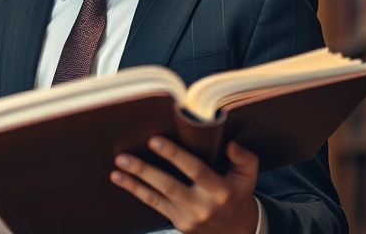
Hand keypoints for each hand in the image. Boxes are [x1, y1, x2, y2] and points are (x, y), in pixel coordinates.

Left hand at [110, 138, 259, 233]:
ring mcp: (189, 217)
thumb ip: (244, 158)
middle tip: (124, 156)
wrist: (238, 233)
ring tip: (117, 169)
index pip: (196, 170)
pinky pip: (155, 205)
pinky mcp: (179, 224)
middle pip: (170, 185)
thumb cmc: (238, 196)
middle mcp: (203, 205)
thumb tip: (230, 144)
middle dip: (145, 171)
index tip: (155, 141)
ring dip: (135, 183)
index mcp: (221, 190)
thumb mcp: (248, 177)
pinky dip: (137, 192)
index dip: (175, 155)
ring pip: (157, 197)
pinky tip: (121, 180)